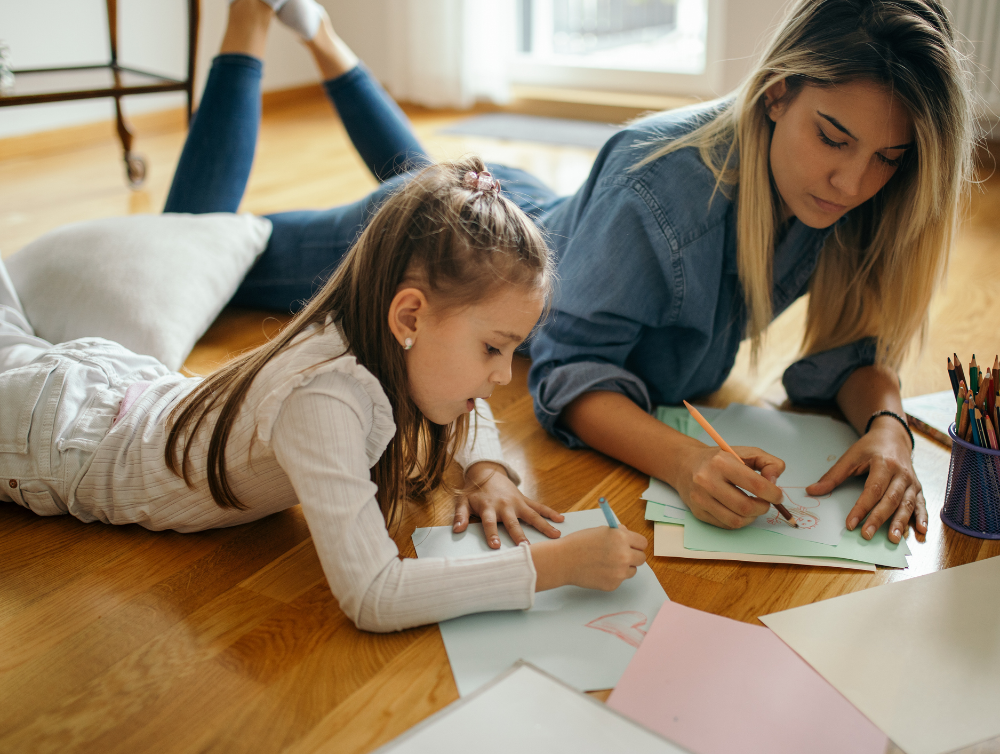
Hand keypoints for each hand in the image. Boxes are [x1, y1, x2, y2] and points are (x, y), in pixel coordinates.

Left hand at [454, 462, 563, 547]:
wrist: (486, 472)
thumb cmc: (473, 491)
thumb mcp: (462, 501)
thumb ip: (460, 516)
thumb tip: (457, 530)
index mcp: (488, 507)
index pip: (489, 523)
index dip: (492, 534)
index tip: (496, 546)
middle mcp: (504, 506)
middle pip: (512, 522)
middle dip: (519, 535)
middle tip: (527, 547)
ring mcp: (516, 503)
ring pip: (532, 515)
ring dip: (543, 525)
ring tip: (555, 535)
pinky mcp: (524, 500)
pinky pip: (539, 507)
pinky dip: (550, 512)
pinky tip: (560, 520)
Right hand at [531, 525, 647, 590]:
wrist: (563, 560)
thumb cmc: (579, 543)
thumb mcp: (600, 531)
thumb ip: (618, 533)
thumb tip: (628, 535)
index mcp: (621, 538)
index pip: (643, 543)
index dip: (636, 544)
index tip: (632, 545)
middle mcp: (624, 555)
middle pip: (642, 558)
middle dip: (633, 556)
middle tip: (622, 555)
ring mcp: (619, 572)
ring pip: (632, 570)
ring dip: (624, 567)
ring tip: (607, 563)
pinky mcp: (613, 584)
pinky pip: (620, 579)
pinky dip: (613, 576)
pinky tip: (599, 570)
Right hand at [673, 445, 785, 528]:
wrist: (685, 464)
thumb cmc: (719, 459)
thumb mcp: (746, 452)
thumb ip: (769, 463)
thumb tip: (774, 482)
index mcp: (721, 462)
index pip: (756, 485)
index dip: (773, 494)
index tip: (777, 495)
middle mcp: (707, 480)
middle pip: (746, 506)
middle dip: (763, 508)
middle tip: (765, 503)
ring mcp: (700, 498)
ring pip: (736, 520)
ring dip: (752, 517)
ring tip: (753, 507)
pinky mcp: (698, 512)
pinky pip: (726, 525)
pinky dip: (739, 521)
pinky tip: (739, 511)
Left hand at [807, 417, 927, 543]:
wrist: (894, 436)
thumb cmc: (871, 447)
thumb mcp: (851, 456)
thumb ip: (833, 475)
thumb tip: (812, 491)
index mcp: (884, 464)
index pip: (872, 489)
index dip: (861, 508)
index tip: (850, 523)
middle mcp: (901, 474)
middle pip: (890, 499)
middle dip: (879, 519)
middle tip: (867, 535)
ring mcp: (912, 482)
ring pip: (907, 504)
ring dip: (900, 523)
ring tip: (893, 539)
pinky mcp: (918, 488)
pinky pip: (921, 504)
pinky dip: (922, 518)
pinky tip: (920, 530)